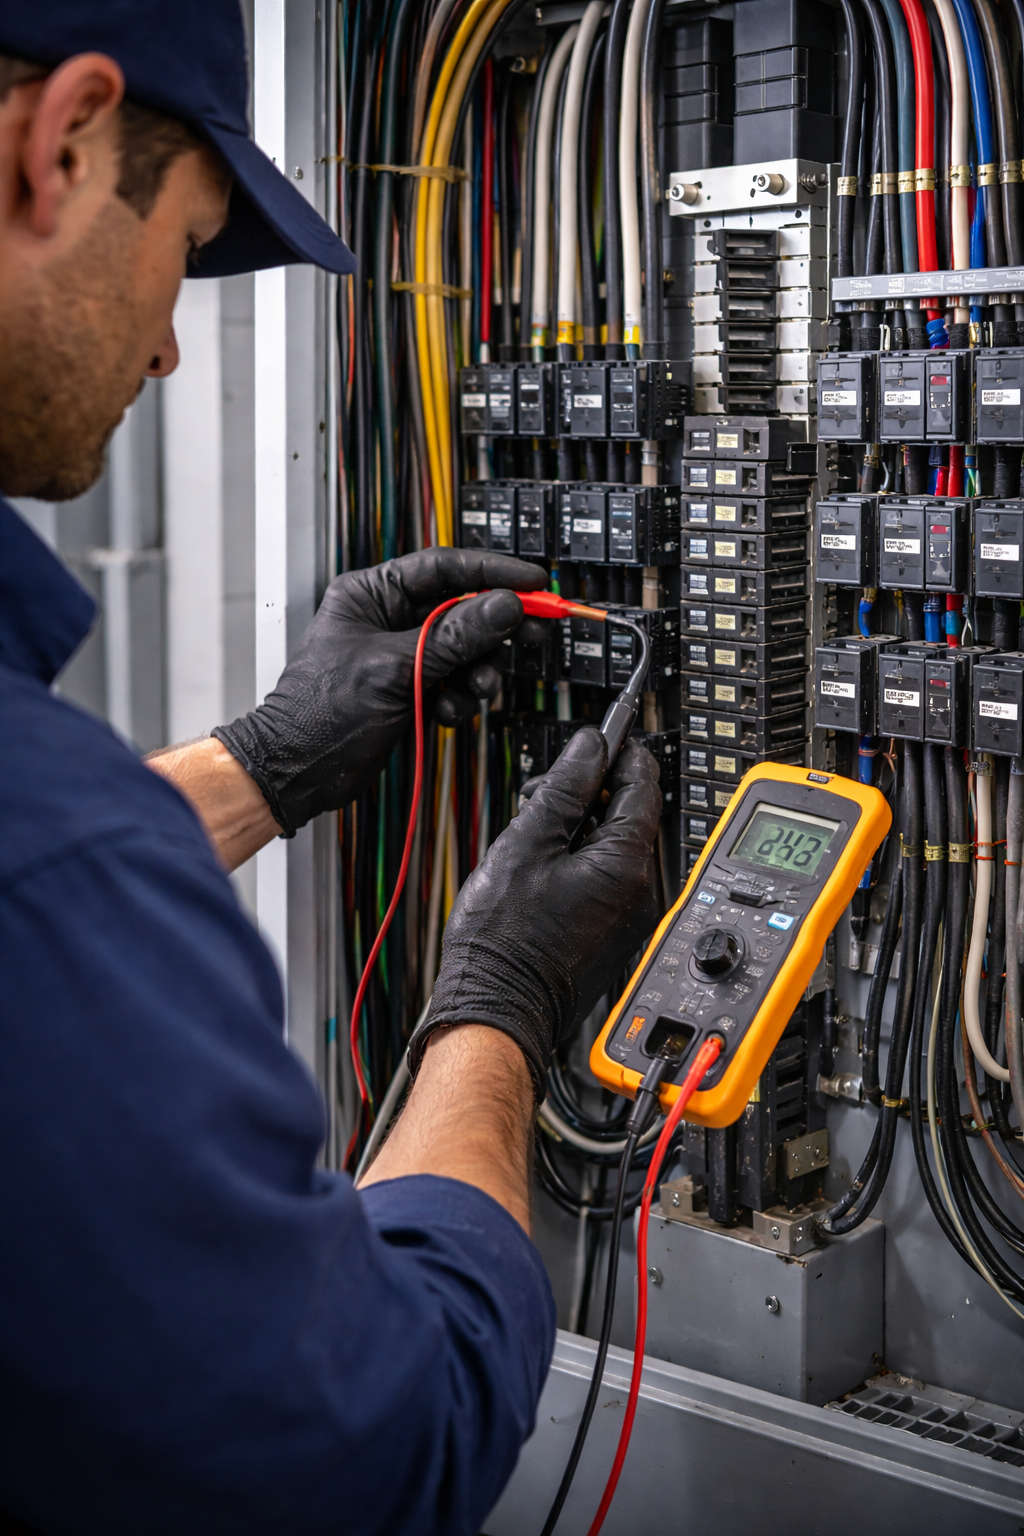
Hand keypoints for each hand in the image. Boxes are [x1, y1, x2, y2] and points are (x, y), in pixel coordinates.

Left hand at [212, 550, 547, 834]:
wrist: (297, 773)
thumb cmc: (318, 715)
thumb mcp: (394, 668)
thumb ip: (454, 636)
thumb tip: (502, 606)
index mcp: (371, 594)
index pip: (444, 567)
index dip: (493, 571)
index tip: (533, 581)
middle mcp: (388, 618)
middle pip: (462, 608)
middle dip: (495, 627)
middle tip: (532, 632)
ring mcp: (401, 655)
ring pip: (464, 649)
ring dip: (477, 670)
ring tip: (476, 687)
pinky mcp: (410, 688)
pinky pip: (454, 682)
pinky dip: (458, 698)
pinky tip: (444, 711)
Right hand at [408, 729, 662, 1101]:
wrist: (497, 1007)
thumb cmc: (506, 939)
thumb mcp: (527, 843)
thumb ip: (564, 788)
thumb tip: (590, 747)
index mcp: (626, 864)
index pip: (643, 784)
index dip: (621, 751)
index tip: (602, 734)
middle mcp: (639, 890)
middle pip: (628, 814)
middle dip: (589, 793)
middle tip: (543, 793)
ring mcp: (627, 915)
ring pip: (612, 846)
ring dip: (578, 828)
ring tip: (532, 838)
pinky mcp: (611, 932)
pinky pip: (604, 878)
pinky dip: (577, 862)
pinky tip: (539, 870)